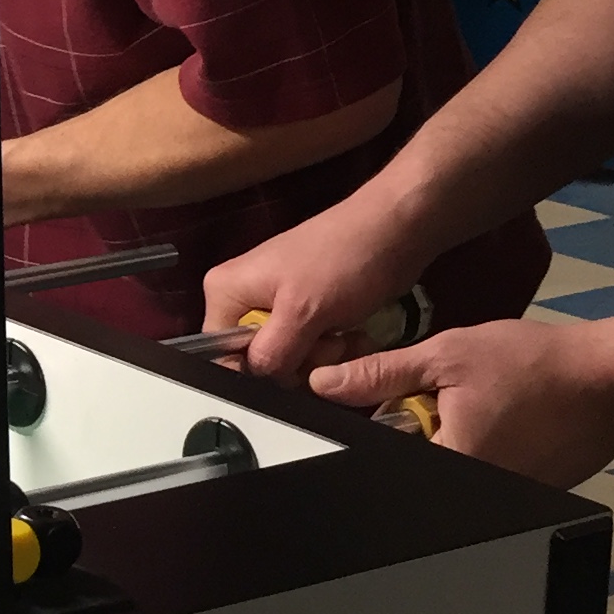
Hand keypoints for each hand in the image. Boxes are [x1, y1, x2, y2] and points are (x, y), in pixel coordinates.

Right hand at [204, 196, 424, 378]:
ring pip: (286, 358)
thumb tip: (258, 382)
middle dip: (294, 362)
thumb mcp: (301, 312)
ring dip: (320, 357)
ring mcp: (276, 305)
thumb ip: (271, 353)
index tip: (287, 370)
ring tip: (342, 336)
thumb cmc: (342, 261)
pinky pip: (307, 348)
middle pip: (254, 359)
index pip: (219, 353)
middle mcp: (243, 299)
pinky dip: (331, 349)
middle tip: (324, 343)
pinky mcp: (305, 312)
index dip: (252, 372)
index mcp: (225, 291)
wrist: (393, 232)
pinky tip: (350, 336)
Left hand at [309, 322, 613, 488]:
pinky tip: (502, 416)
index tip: (389, 401)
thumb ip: (381, 373)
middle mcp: (475, 492)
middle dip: (413, 431)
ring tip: (482, 405)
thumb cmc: (536, 364)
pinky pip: (483, 470)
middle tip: (446, 397)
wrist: (612, 377)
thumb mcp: (447, 355)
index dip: (376, 425)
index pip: (381, 456)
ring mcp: (504, 495)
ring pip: (449, 467)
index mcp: (447, 462)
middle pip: (414, 466)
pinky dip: (481, 444)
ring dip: (448, 436)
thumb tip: (325, 383)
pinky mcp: (528, 490)